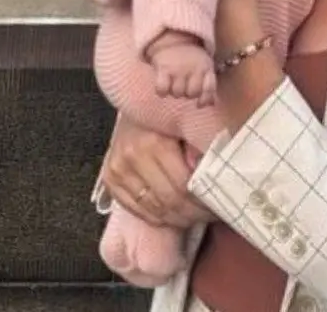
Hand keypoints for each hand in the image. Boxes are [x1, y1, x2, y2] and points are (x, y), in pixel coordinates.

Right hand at [100, 115, 214, 228]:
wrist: (135, 107)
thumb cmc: (166, 116)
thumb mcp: (186, 125)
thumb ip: (198, 151)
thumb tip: (212, 180)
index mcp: (154, 143)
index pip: (182, 186)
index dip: (202, 202)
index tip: (217, 205)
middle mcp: (132, 157)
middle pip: (169, 201)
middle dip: (193, 214)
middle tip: (209, 215)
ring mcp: (117, 170)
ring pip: (154, 210)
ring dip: (177, 219)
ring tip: (194, 217)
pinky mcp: (109, 180)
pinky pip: (137, 210)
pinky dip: (158, 218)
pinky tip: (173, 215)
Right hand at [148, 39, 216, 106]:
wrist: (174, 39)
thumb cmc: (192, 58)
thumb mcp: (205, 66)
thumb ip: (209, 86)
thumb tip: (212, 104)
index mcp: (206, 67)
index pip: (209, 88)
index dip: (205, 99)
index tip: (199, 104)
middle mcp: (194, 68)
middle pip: (192, 93)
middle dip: (187, 94)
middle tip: (184, 86)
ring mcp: (179, 68)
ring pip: (177, 93)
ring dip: (174, 92)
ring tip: (173, 83)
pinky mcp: (164, 68)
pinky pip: (162, 89)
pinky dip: (162, 91)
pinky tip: (163, 87)